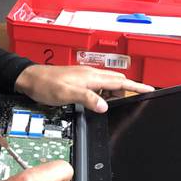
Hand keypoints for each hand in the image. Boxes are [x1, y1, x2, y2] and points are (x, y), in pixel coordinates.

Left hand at [14, 64, 153, 112]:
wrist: (29, 79)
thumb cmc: (45, 85)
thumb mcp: (67, 94)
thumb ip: (87, 98)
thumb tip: (105, 106)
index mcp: (91, 77)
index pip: (120, 81)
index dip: (136, 86)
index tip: (150, 89)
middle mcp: (90, 74)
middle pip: (117, 82)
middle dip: (127, 91)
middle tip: (133, 102)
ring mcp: (84, 77)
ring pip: (107, 84)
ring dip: (113, 94)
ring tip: (112, 105)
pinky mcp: (78, 81)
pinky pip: (97, 87)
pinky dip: (102, 94)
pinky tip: (96, 102)